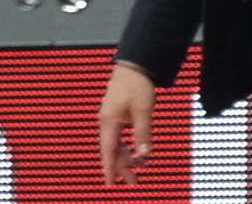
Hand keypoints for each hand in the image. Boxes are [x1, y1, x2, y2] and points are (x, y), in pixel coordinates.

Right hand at [98, 63, 155, 183]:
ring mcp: (111, 120)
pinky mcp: (117, 117)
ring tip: (142, 169)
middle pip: (112, 151)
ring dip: (127, 158)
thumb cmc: (136, 86)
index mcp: (109, 122)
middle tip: (134, 182)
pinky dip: (128, 147)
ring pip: (116, 145)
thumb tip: (144, 154)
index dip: (109, 168)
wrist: (133, 67)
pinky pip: (120, 138)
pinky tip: (139, 154)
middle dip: (122, 167)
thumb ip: (143, 133)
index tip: (109, 184)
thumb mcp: (143, 110)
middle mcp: (107, 122)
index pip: (108, 151)